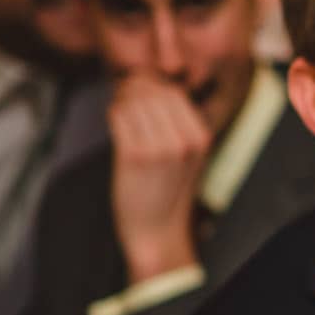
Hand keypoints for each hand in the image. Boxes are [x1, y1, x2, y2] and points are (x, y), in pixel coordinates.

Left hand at [107, 73, 211, 280]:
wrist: (157, 229)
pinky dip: (113, 112)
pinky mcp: (134, 156)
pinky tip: (115, 120)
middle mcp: (184, 141)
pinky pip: (119, 116)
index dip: (151, 86)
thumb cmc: (167, 191)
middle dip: (133, 88)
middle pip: (153, 92)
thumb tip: (148, 85)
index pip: (174, 92)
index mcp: (201, 139)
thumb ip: (177, 124)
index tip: (138, 91)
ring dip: (121, 99)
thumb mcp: (188, 156)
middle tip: (123, 96)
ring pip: (134, 100)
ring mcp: (159, 148)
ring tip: (119, 108)